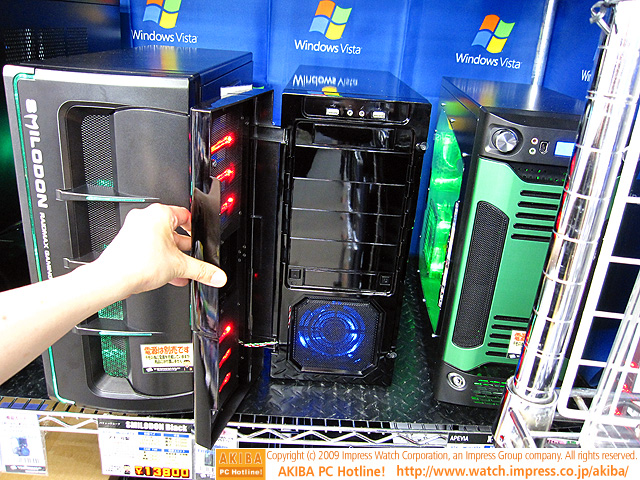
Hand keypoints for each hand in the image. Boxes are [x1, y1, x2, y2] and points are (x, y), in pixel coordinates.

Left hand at [92, 203, 226, 294]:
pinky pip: (148, 247)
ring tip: (180, 269)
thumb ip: (202, 270)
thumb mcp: (180, 266)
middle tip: (191, 257)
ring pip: (160, 241)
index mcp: (159, 214)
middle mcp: (145, 218)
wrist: (114, 279)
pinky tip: (166, 274)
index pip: (185, 215)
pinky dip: (158, 258)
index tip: (199, 238)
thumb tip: (217, 275)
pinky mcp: (126, 242)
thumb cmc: (139, 263)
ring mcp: (133, 230)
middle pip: (172, 230)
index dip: (195, 228)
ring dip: (172, 255)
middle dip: (183, 247)